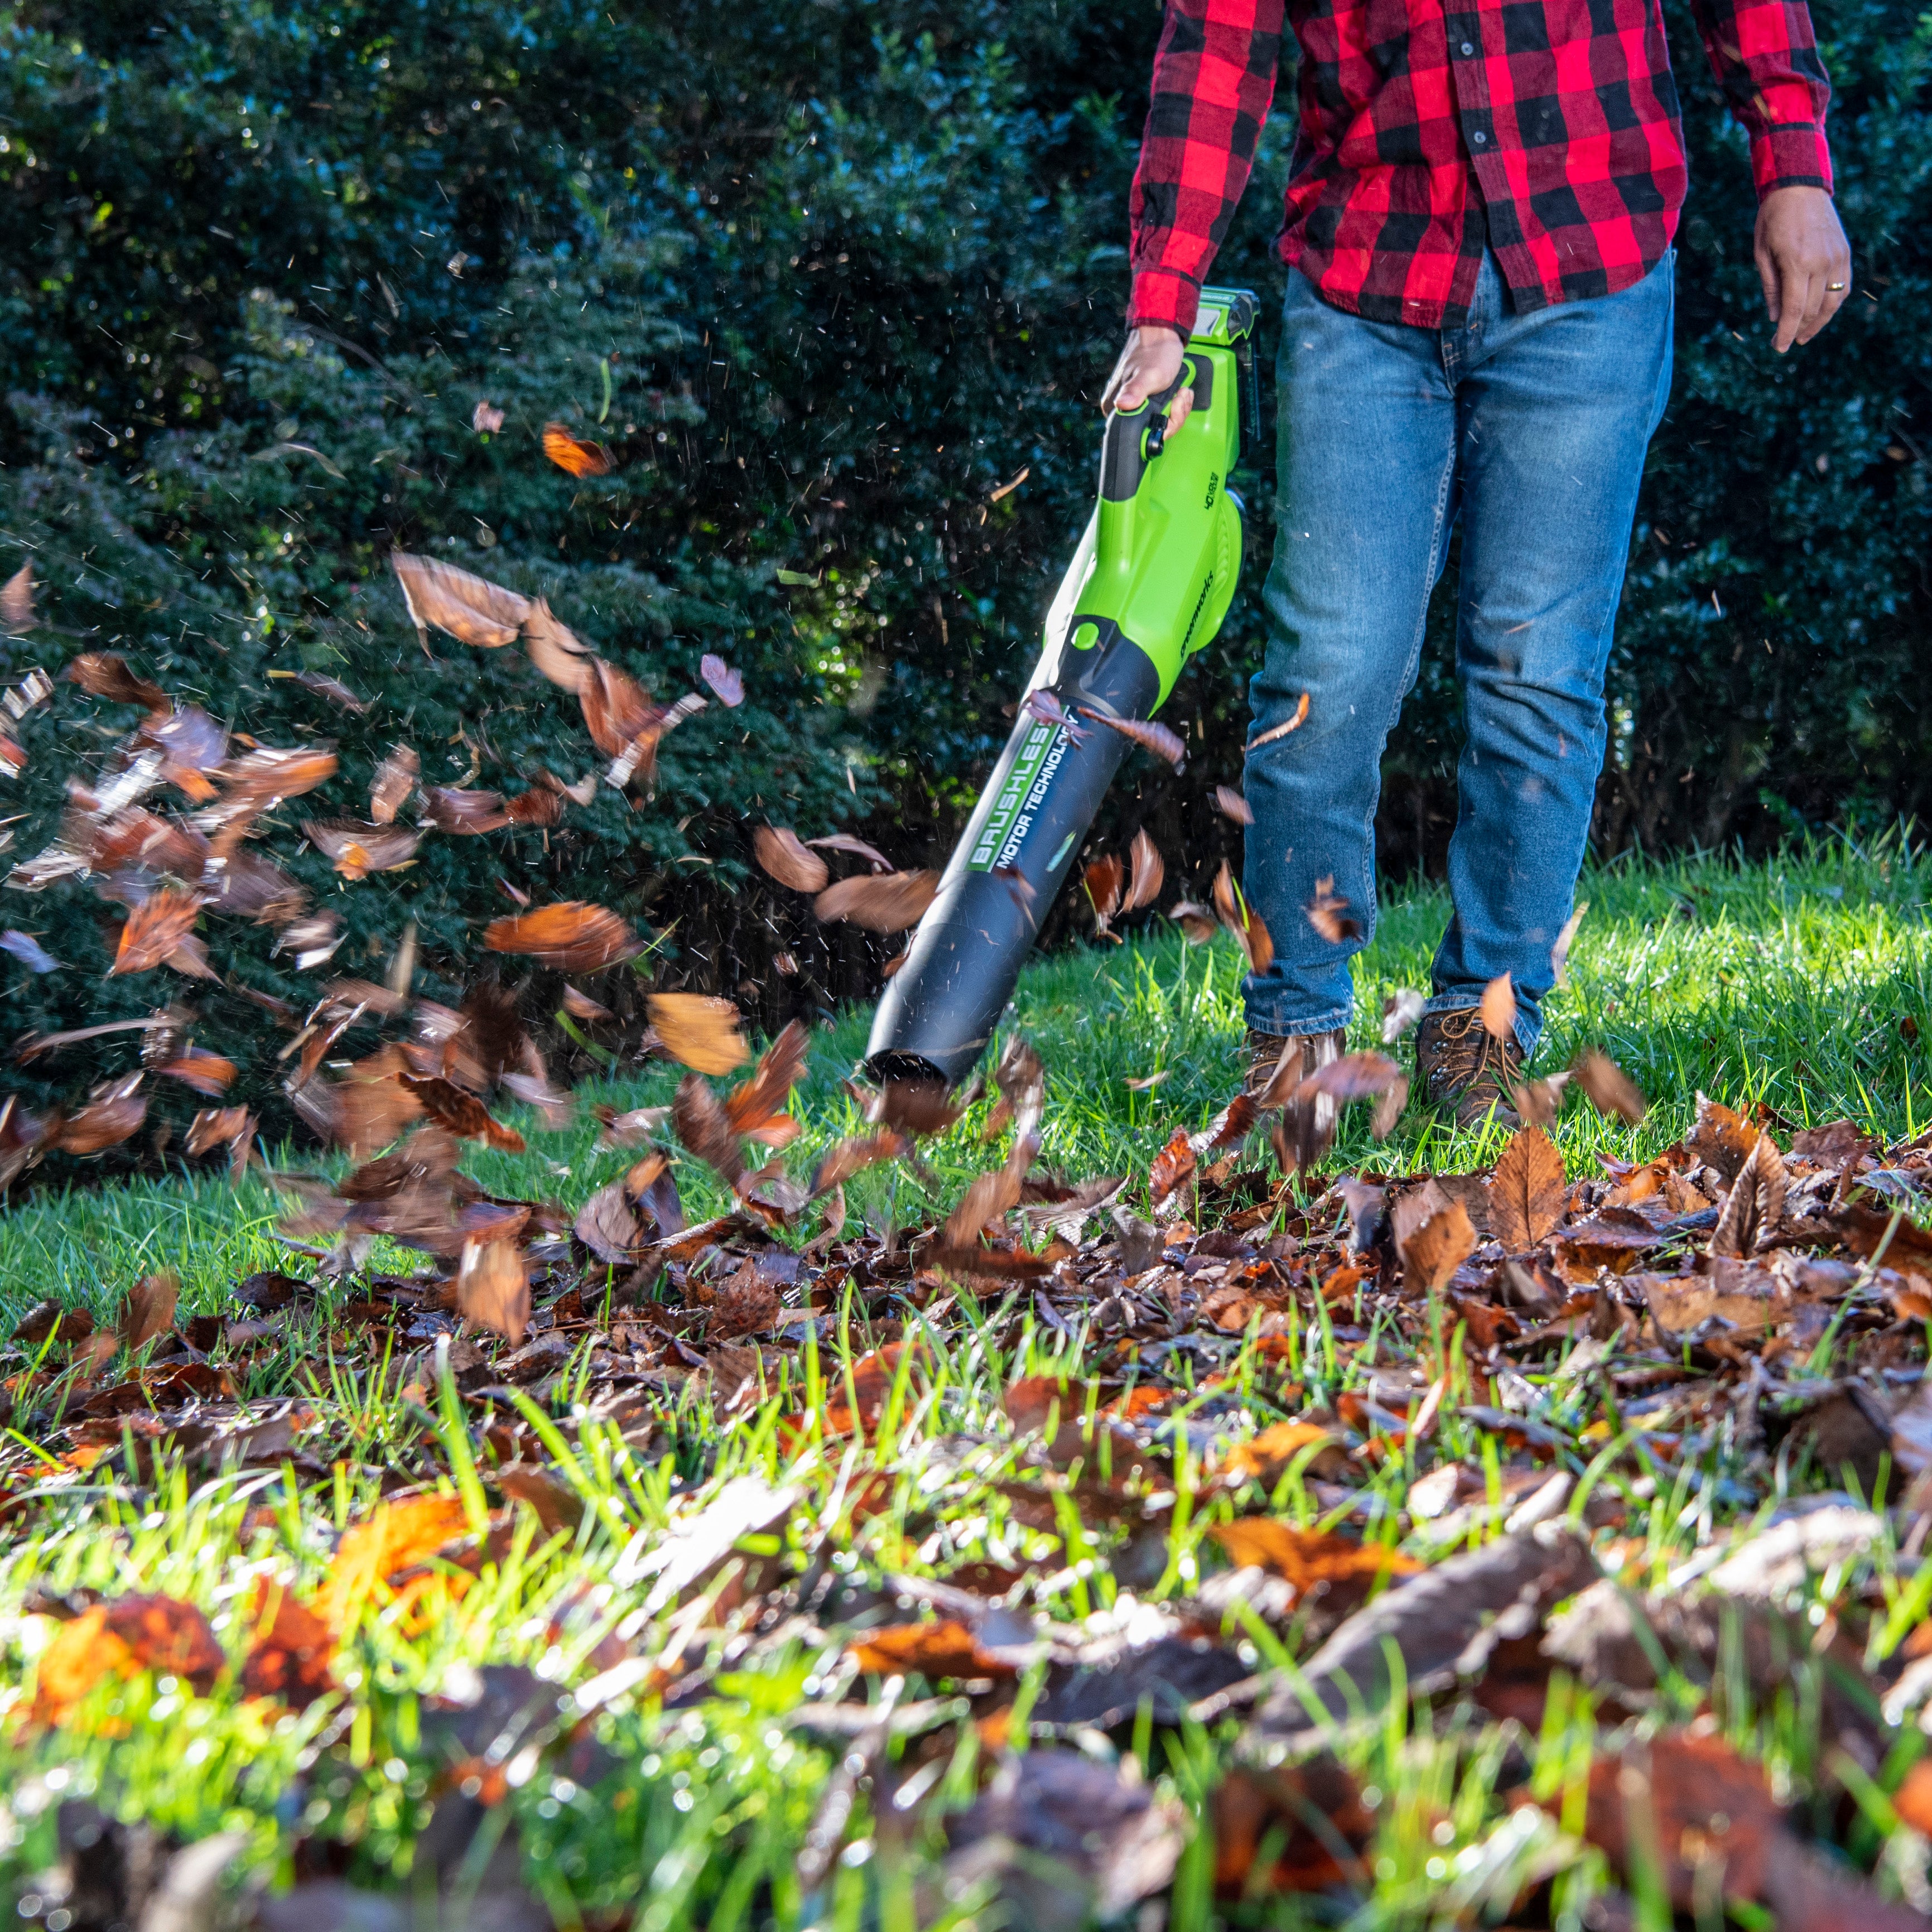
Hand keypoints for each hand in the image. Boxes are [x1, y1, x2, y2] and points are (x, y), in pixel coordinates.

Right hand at [1101, 326, 1191, 431]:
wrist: (1162, 333)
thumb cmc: (1155, 351)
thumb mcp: (1149, 374)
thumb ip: (1136, 391)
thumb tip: (1123, 404)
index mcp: (1116, 406)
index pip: (1140, 434)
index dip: (1162, 426)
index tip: (1172, 407)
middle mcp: (1123, 408)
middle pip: (1152, 429)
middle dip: (1173, 415)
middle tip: (1180, 397)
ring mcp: (1136, 403)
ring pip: (1161, 421)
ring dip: (1177, 409)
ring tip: (1182, 392)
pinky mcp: (1147, 399)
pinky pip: (1163, 412)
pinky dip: (1176, 404)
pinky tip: (1180, 392)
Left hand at [1755, 186, 1851, 351]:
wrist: (1799, 188)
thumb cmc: (1773, 220)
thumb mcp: (1761, 254)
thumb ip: (1770, 288)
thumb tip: (1775, 318)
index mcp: (1797, 262)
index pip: (1795, 309)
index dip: (1787, 333)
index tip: (1779, 348)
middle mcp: (1822, 262)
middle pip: (1813, 309)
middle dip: (1798, 330)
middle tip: (1784, 342)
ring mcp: (1837, 257)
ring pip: (1832, 302)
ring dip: (1818, 322)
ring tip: (1803, 334)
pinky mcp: (1844, 253)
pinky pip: (1843, 287)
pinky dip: (1833, 304)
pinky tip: (1820, 313)